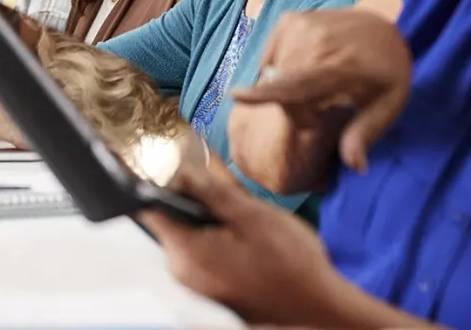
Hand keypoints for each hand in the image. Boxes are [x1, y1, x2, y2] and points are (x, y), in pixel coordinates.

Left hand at [137, 159, 350, 326]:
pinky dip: (214, 235)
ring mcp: (196, 284)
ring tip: (238, 210)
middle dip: (189, 196)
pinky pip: (201, 251)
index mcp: (185, 253)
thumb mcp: (252, 215)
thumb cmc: (291, 263)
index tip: (167, 158)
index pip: (149, 207)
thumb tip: (179, 168)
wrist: (321, 311)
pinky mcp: (211, 289)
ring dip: (206, 216)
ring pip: (188, 233)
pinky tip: (242, 232)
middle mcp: (181, 272)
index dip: (153, 179)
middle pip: (170, 218)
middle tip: (219, 183)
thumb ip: (211, 191)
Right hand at [230, 9, 411, 172]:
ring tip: (314, 90)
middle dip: (291, 105)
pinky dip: (279, 67)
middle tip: (317, 113)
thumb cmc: (386, 73)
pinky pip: (271, 53)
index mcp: (343, 66)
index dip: (265, 92)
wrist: (383, 24)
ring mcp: (301, 24)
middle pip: (282, 81)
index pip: (298, 83)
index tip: (235, 97)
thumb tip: (355, 167)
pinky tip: (301, 69)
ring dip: (282, 86)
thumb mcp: (387, 106)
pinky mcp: (289, 19)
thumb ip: (364, 134)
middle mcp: (318, 39)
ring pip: (274, 67)